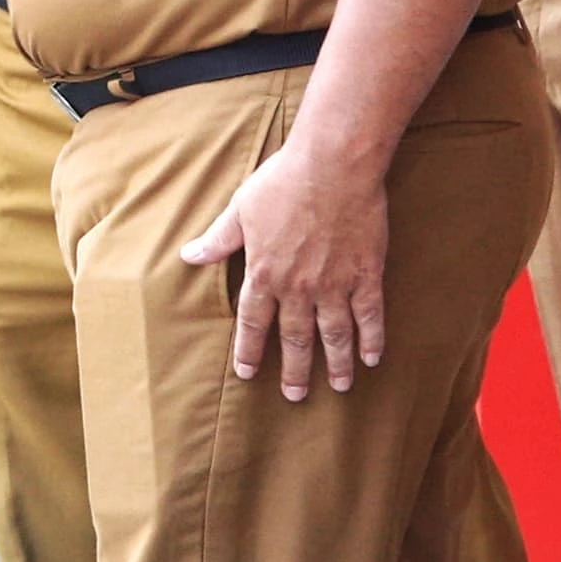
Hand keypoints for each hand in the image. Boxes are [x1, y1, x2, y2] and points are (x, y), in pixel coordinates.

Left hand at [181, 135, 388, 401]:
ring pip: (334, 335)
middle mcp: (298, 288)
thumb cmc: (282, 181)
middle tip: (295, 396)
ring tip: (338, 387)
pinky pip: (369, 315)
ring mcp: (335, 284)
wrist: (332, 166)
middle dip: (294, 370)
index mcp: (265, 273)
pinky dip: (371, 339)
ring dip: (335, 363)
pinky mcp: (366, 274)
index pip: (253, 322)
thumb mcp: (240, 209)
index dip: (249, 350)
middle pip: (295, 338)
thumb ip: (218, 239)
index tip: (247, 373)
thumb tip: (188, 255)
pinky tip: (372, 358)